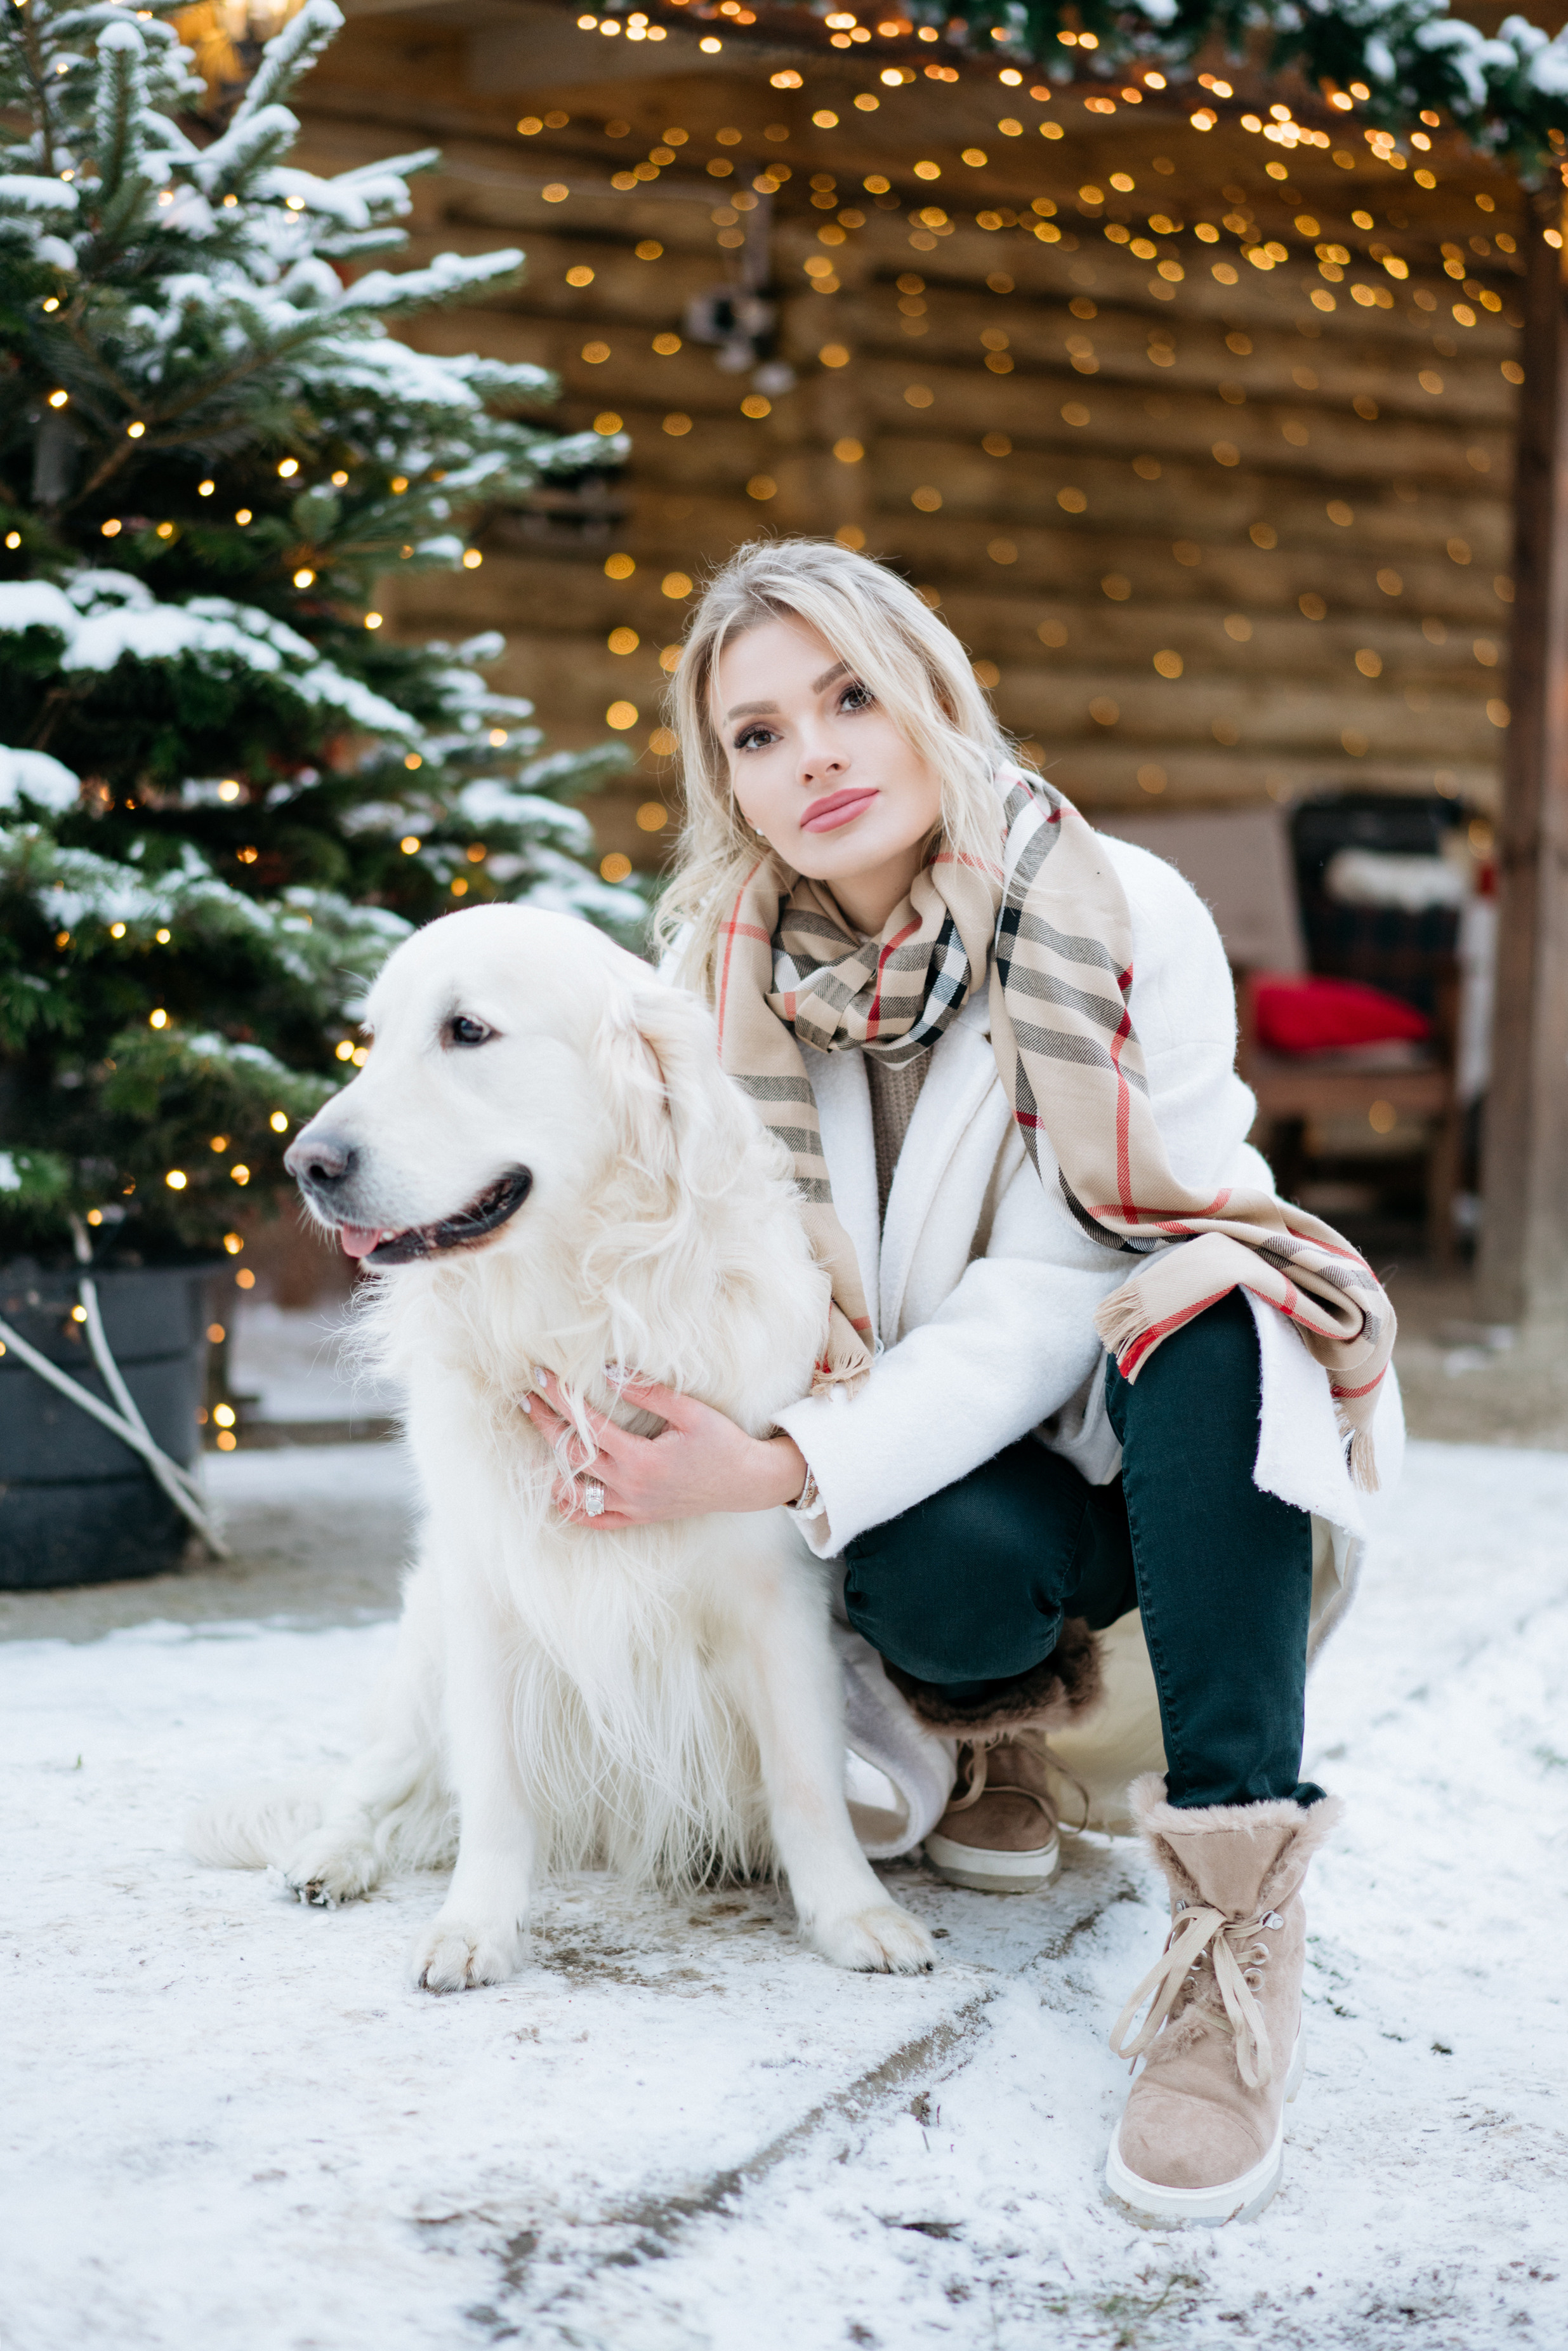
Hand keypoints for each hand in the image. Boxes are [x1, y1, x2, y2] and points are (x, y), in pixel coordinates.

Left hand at [527, 1369, 808, 1530]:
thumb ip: (648, 1393)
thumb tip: (608, 1372)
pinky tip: (557, 1492)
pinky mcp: (639, 1517)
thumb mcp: (690, 1411)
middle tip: (526, 1399)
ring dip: (551, 1465)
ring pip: (577, 1491)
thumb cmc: (722, 1443)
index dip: (561, 1398)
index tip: (542, 1376)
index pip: (588, 1425)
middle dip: (546, 1423)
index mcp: (640, 1459)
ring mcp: (632, 1506)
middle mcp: (630, 1487)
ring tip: (538, 1439)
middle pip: (573, 1455)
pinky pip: (596, 1520)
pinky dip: (573, 1509)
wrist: (746, 1483)